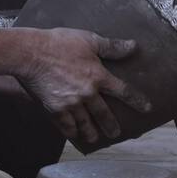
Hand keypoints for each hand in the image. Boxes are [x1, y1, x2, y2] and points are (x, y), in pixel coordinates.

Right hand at [18, 29, 151, 143]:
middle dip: (111, 125)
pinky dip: (71, 131)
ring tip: (94, 138)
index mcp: (98, 76)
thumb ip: (111, 47)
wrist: (30, 54)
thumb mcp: (88, 39)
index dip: (136, 101)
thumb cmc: (59, 43)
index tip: (146, 109)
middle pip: (104, 114)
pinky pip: (66, 125)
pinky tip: (73, 134)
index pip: (123, 91)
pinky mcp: (55, 109)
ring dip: (91, 132)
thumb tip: (133, 47)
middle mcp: (88, 94)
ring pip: (85, 123)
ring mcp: (71, 104)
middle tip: (115, 133)